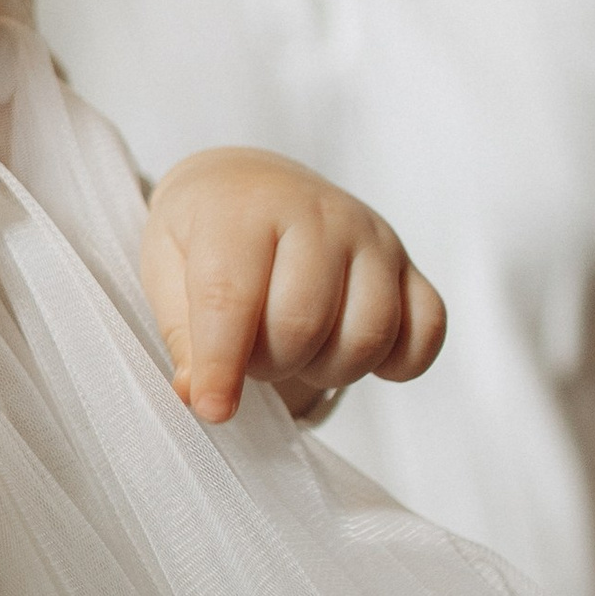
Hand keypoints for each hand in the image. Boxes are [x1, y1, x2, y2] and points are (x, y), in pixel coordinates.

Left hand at [140, 147, 444, 424]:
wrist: (249, 185)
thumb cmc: (203, 236)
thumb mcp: (166, 270)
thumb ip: (183, 335)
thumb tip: (198, 395)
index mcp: (243, 210)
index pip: (233, 298)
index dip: (222, 365)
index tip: (212, 410)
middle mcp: (317, 214)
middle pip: (304, 323)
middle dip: (271, 363)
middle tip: (252, 354)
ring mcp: (371, 236)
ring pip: (369, 333)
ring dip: (328, 369)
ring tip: (297, 352)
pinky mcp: (407, 262)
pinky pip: (428, 327)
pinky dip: (398, 362)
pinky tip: (359, 357)